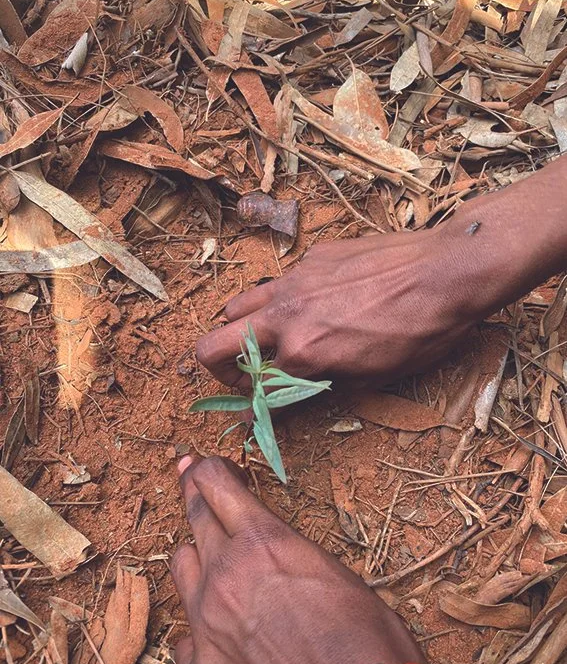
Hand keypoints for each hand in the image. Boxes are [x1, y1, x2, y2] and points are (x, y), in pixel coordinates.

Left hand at [171, 455, 424, 663]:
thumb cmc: (366, 642)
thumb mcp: (336, 577)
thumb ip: (293, 558)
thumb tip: (284, 562)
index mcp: (263, 542)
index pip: (217, 485)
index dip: (208, 469)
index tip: (203, 465)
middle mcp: (225, 574)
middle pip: (195, 519)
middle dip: (194, 495)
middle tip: (189, 478)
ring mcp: (205, 623)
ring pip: (181, 570)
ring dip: (197, 561)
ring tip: (212, 565)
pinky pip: (185, 638)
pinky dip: (201, 632)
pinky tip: (220, 639)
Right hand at [197, 157, 566, 386]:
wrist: (446, 271)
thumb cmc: (421, 332)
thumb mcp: (374, 378)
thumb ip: (321, 387)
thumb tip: (290, 396)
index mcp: (303, 354)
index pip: (252, 389)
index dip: (248, 404)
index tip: (251, 405)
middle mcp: (286, 315)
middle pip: (212, 345)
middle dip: (216, 368)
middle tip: (239, 374)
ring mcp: (294, 281)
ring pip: (237, 306)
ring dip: (242, 328)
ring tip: (269, 336)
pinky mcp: (312, 258)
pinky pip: (280, 282)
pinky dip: (284, 299)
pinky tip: (319, 301)